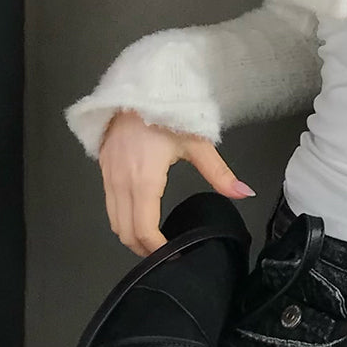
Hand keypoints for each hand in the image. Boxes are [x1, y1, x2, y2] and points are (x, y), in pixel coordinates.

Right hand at [98, 109, 254, 256]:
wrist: (137, 89)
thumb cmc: (167, 114)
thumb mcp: (197, 143)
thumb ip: (219, 173)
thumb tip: (244, 193)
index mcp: (144, 180)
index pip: (145, 229)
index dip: (158, 250)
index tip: (174, 257)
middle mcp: (121, 183)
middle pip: (126, 232)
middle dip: (144, 250)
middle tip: (166, 255)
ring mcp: (108, 177)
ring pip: (114, 222)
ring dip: (131, 236)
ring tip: (154, 242)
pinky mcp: (103, 170)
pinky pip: (109, 206)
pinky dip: (121, 220)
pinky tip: (139, 218)